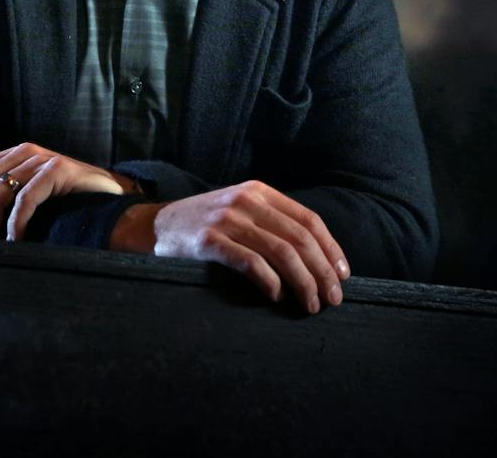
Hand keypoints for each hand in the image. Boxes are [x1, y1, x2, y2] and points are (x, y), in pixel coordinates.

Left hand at [0, 141, 133, 241]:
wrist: (115, 193)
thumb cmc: (71, 200)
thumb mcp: (34, 194)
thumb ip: (8, 199)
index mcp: (13, 156)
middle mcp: (23, 153)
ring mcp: (41, 160)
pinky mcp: (58, 171)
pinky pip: (25, 199)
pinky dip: (15, 224)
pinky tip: (14, 243)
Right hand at [118, 180, 349, 313]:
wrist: (153, 226)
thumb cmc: (202, 225)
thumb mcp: (238, 210)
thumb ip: (270, 222)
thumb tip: (315, 257)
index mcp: (258, 192)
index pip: (308, 220)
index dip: (331, 249)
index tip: (343, 275)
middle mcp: (245, 202)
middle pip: (300, 239)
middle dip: (323, 272)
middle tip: (333, 299)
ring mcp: (226, 220)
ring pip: (282, 253)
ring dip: (304, 283)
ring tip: (311, 305)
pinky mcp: (209, 242)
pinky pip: (251, 263)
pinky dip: (270, 283)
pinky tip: (277, 296)